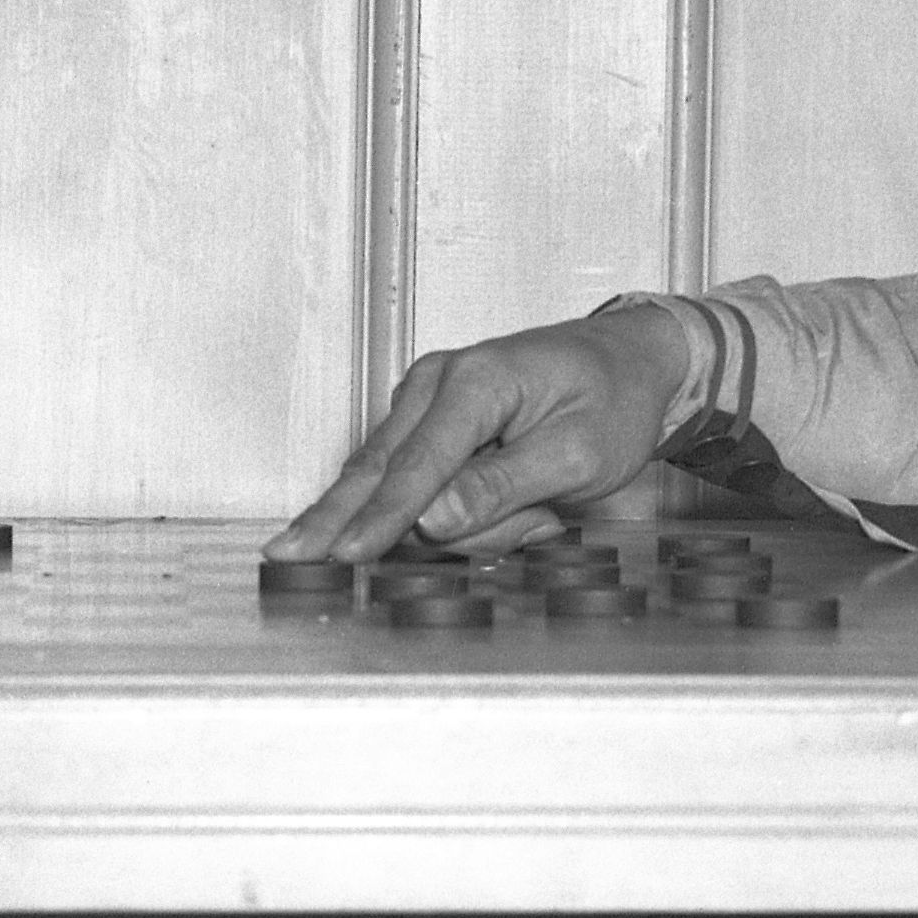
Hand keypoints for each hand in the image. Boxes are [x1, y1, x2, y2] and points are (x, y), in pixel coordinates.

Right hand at [280, 306, 700, 563]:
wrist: (631, 361)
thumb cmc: (614, 399)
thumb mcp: (579, 453)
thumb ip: (504, 486)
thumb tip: (432, 518)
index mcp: (474, 382)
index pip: (415, 466)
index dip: (379, 519)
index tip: (345, 555)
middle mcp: (437, 383)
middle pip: (376, 469)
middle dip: (342, 520)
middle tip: (286, 556)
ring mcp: (428, 400)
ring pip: (399, 483)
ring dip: (459, 522)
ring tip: (547, 515)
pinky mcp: (431, 423)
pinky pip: (416, 481)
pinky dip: (452, 511)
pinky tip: (522, 514)